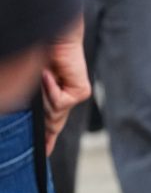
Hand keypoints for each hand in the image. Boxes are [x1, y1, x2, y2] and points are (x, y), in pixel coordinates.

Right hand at [40, 16, 90, 154]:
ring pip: (53, 114)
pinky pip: (60, 102)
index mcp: (53, 96)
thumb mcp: (31, 88)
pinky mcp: (81, 91)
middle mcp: (65, 97)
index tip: (44, 154)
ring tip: (42, 77)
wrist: (51, 37)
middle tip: (44, 150)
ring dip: (43, 99)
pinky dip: (51, 90)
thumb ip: (34, 105)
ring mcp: (74, 95)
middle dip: (46, 135)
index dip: (47, 139)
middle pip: (53, 125)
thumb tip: (27, 119)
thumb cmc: (37, 58)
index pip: (50, 123)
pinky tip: (49, 74)